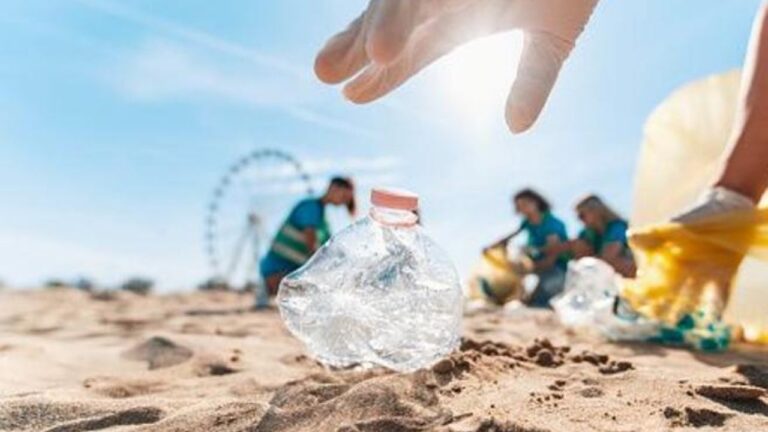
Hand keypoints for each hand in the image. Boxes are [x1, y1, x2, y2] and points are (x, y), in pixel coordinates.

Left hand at [315, 0, 597, 132]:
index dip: (379, 78)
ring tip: (375, 50)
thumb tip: (517, 128)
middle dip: (355, 47)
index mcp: (451, 23)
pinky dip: (408, 4)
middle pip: (387, 25)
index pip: (405, 57)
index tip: (351, 95)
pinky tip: (388, 25)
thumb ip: (534, 79)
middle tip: (324, 71)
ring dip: (388, 20)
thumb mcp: (554, 36)